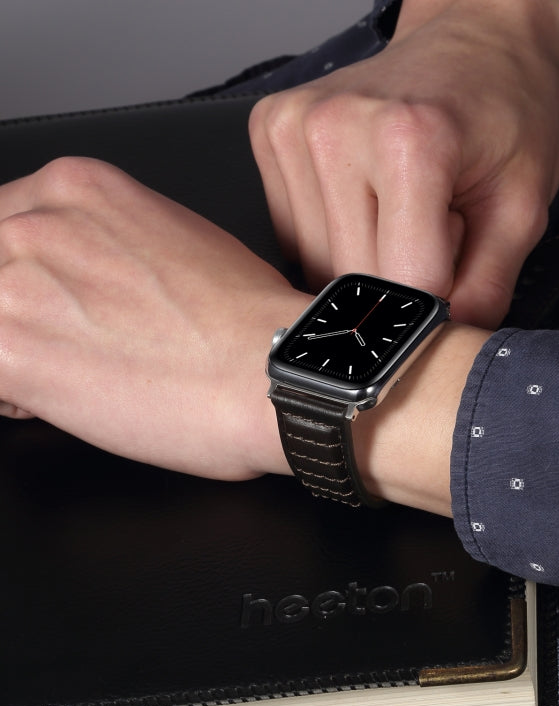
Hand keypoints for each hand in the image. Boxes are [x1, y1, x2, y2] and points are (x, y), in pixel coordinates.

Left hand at [0, 157, 309, 479]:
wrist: (270, 368)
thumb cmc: (248, 320)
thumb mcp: (179, 240)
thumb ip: (114, 244)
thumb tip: (96, 279)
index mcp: (82, 188)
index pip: (5, 224)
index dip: (22, 272)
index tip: (46, 300)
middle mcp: (40, 223)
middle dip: (14, 307)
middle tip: (62, 341)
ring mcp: (17, 282)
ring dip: (11, 349)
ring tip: (68, 374)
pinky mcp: (10, 350)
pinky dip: (10, 395)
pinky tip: (54, 401)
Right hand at [249, 0, 558, 326]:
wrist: (475, 43)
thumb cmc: (506, 114)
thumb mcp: (522, 209)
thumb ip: (483, 291)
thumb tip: (437, 353)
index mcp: (409, 140)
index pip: (405, 286)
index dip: (437, 300)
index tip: (456, 276)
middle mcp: (333, 130)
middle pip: (355, 280)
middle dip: (400, 279)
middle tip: (435, 228)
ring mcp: (291, 130)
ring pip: (318, 267)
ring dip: (365, 261)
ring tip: (402, 209)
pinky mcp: (270, 135)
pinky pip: (295, 238)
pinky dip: (336, 239)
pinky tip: (367, 202)